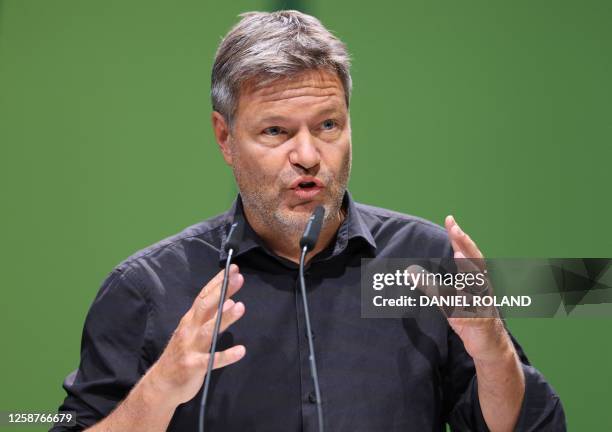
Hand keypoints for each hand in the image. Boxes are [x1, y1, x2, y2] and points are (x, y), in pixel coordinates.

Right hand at [147, 264, 245, 405]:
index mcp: (190, 321)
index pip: (204, 296)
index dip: (218, 282)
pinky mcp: (193, 366)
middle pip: (205, 307)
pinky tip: (241, 351)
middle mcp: (189, 330)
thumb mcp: (192, 332)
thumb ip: (208, 317)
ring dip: (224, 318)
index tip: (233, 269)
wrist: (160, 385)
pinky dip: (226, 356)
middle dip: (222, 291)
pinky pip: (211, 361)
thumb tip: (229, 300)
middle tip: (238, 278)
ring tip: (240, 306)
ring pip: (208, 330)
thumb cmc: (181, 356)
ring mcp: (190, 348)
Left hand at [444, 215, 513, 361]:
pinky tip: (455, 309)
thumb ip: (431, 286)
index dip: (459, 237)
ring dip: (469, 269)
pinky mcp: (482, 323)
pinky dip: (465, 311)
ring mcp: (485, 304)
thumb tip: (410, 272)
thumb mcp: (447, 301)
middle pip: (476, 262)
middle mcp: (483, 288)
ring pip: (478, 285)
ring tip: (459, 255)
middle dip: (466, 244)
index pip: (467, 253)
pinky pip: (473, 316)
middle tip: (456, 229)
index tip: (450, 220)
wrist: (490, 347)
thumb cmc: (469, 318)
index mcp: (475, 280)